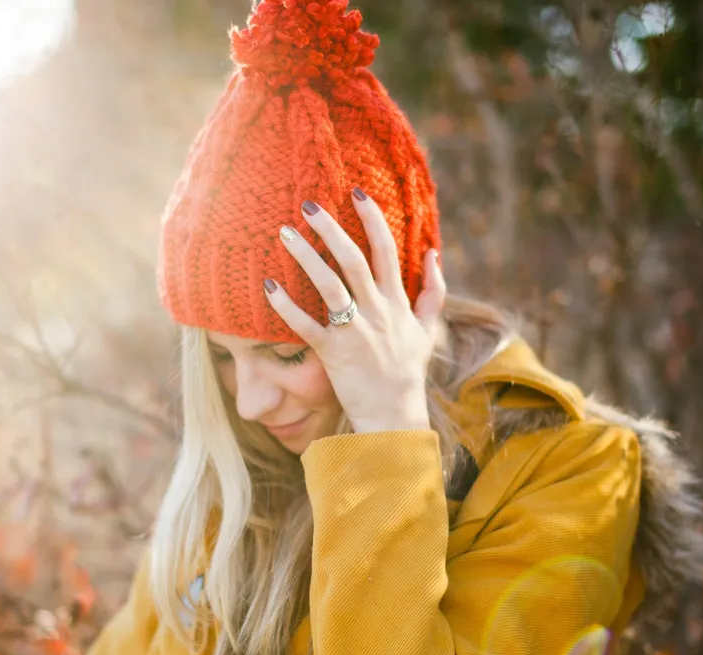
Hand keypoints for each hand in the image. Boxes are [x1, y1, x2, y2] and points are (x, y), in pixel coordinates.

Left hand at [265, 190, 446, 433]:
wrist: (394, 414)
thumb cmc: (407, 371)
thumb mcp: (427, 329)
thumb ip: (433, 291)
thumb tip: (433, 254)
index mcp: (397, 302)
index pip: (387, 251)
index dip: (373, 219)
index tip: (356, 192)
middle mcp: (377, 312)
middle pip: (353, 260)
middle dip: (331, 229)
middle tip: (308, 204)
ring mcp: (354, 332)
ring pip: (329, 285)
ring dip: (305, 257)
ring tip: (283, 234)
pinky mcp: (333, 353)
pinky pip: (306, 326)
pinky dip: (286, 306)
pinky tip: (268, 287)